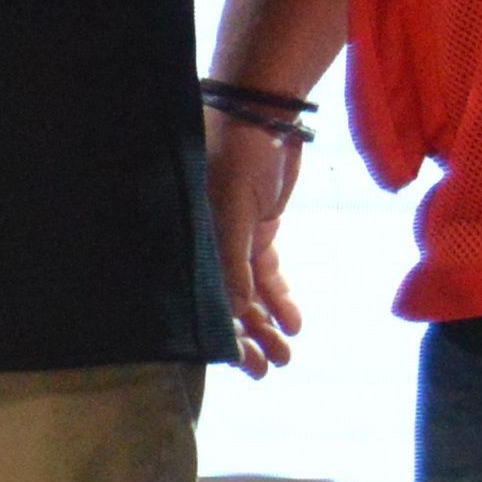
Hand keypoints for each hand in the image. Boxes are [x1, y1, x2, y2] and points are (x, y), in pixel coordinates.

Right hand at [208, 113, 307, 377]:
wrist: (263, 111)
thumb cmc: (237, 154)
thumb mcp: (233, 210)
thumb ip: (234, 262)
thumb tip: (236, 314)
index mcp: (187, 239)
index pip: (199, 297)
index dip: (220, 334)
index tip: (240, 365)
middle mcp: (203, 242)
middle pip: (222, 302)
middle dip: (246, 339)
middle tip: (268, 370)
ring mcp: (231, 235)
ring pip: (248, 291)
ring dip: (267, 323)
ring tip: (286, 354)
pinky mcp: (256, 227)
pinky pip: (265, 269)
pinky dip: (280, 295)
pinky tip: (294, 321)